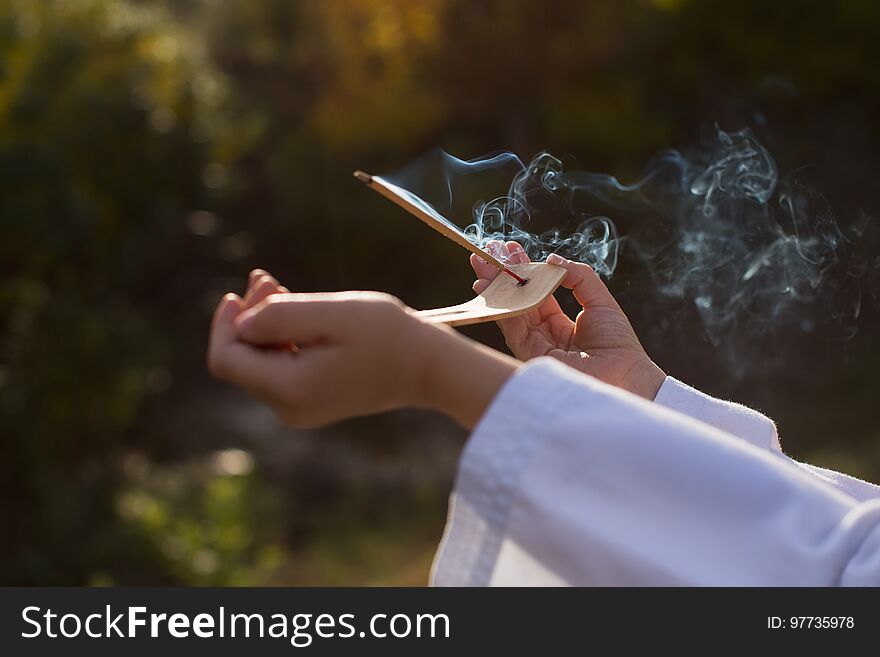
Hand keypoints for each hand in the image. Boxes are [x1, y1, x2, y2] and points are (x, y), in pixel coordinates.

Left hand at [208, 271, 517, 427]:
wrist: (428, 367)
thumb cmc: (386, 334)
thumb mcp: (332, 314)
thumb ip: (281, 316)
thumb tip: (240, 324)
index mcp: (289, 390)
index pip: (227, 358)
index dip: (225, 322)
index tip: (241, 289)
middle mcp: (288, 409)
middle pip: (241, 360)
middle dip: (247, 317)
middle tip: (267, 277)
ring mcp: (300, 410)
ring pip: (259, 363)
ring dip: (263, 324)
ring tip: (278, 286)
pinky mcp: (311, 403)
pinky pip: (279, 369)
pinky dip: (280, 339)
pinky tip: (295, 313)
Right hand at [471, 241, 664, 399]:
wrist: (625, 375)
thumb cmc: (618, 343)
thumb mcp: (600, 300)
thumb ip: (578, 276)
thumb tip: (551, 259)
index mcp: (561, 325)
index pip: (536, 293)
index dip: (523, 271)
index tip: (510, 249)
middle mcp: (544, 336)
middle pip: (518, 301)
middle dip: (501, 276)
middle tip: (487, 252)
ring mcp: (534, 346)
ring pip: (509, 311)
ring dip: (493, 286)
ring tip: (480, 261)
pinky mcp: (529, 356)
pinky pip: (511, 326)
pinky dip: (498, 306)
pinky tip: (487, 287)